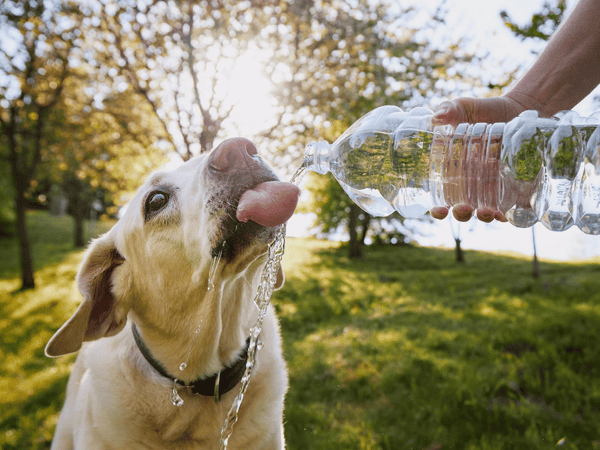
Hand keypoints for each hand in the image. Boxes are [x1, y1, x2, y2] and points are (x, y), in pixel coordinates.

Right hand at [430, 96, 527, 221]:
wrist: (521, 108)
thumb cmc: (486, 110)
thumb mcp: (465, 107)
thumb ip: (449, 109)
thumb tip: (436, 118)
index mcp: (454, 172)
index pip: (442, 198)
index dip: (438, 209)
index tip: (438, 210)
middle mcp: (473, 185)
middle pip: (463, 210)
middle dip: (462, 214)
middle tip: (463, 208)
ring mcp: (495, 188)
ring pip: (487, 212)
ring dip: (485, 217)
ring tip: (486, 212)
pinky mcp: (517, 186)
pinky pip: (513, 207)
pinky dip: (510, 215)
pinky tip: (508, 214)